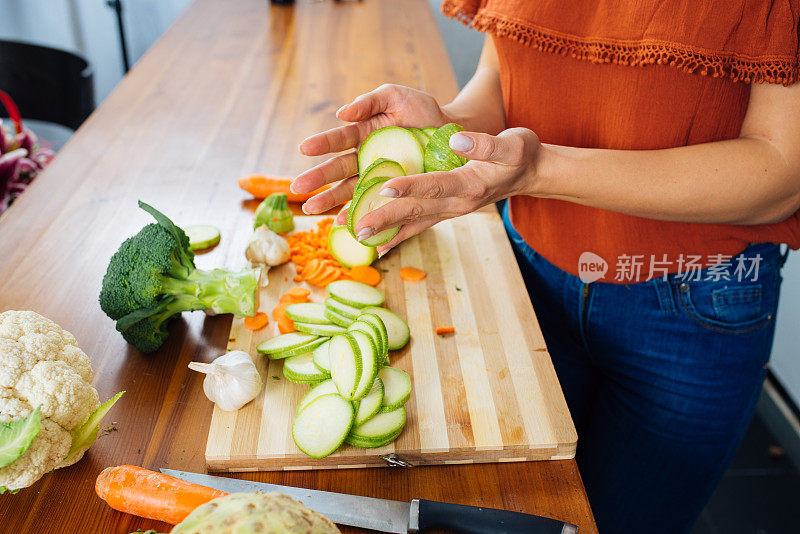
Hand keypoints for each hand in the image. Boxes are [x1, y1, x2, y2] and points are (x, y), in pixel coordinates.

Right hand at [293, 84, 450, 213]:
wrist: (451, 132)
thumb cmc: (421, 111)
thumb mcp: (395, 97)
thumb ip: (369, 102)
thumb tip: (341, 113)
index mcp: (362, 133)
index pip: (338, 139)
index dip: (321, 144)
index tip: (303, 148)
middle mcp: (365, 157)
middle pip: (338, 170)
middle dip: (317, 179)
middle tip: (297, 188)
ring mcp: (378, 176)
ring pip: (350, 190)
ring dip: (331, 201)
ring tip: (312, 211)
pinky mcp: (393, 191)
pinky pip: (374, 204)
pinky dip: (360, 214)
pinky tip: (347, 225)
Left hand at [348, 127, 541, 254]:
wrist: (532, 175)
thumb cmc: (522, 155)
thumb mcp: (513, 145)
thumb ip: (485, 144)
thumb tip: (455, 139)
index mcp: (470, 184)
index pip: (435, 185)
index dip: (410, 186)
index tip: (384, 186)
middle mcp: (458, 204)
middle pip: (416, 211)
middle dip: (385, 219)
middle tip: (356, 227)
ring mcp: (452, 211)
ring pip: (414, 222)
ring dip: (386, 231)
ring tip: (357, 237)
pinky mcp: (448, 212)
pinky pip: (420, 226)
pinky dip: (399, 236)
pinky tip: (379, 246)